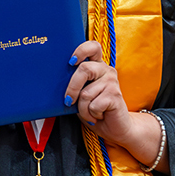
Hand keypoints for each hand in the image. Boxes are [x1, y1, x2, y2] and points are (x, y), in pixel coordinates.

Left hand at [64, 41, 165, 170]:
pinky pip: (93, 105)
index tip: (71, 62)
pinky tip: (98, 115)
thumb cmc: (96, 110)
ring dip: (82, 109)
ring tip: (90, 112)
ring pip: (85, 93)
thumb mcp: (81, 95)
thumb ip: (75, 85)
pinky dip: (90, 114)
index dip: (80, 51)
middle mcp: (106, 70)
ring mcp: (112, 82)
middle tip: (68, 101)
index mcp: (97, 66)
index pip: (92, 47)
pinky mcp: (115, 95)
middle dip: (72, 88)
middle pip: (84, 69)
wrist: (116, 128)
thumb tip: (57, 82)